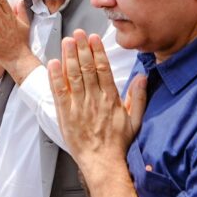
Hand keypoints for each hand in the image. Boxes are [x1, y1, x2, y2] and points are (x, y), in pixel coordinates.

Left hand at [48, 29, 147, 180]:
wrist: (103, 163)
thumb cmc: (118, 143)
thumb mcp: (136, 120)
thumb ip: (139, 97)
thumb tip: (143, 76)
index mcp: (111, 99)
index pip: (103, 69)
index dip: (97, 52)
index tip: (94, 38)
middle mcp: (94, 100)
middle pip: (87, 69)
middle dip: (82, 49)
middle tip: (78, 33)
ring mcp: (79, 107)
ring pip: (73, 77)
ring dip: (69, 57)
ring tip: (67, 41)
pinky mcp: (66, 115)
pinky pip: (59, 93)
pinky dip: (55, 78)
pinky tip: (53, 64)